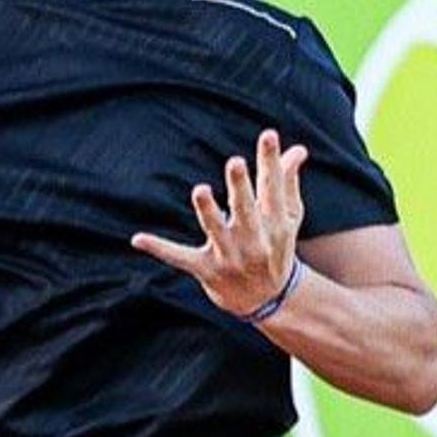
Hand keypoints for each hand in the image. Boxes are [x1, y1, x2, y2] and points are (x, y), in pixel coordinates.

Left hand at [132, 128, 307, 319]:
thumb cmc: (276, 248)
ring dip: (208, 211)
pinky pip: (179, 257)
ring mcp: (229, 256)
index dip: (270, 161)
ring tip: (201, 190)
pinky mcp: (206, 270)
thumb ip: (288, 182)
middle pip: (246, 210)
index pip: (273, 188)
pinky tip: (138, 239)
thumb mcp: (287, 219)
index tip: (268, 135)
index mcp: (275, 224)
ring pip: (216, 230)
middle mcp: (254, 240)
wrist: (268, 301)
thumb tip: (299, 148)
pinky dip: (159, 249)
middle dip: (241, 187)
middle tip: (235, 163)